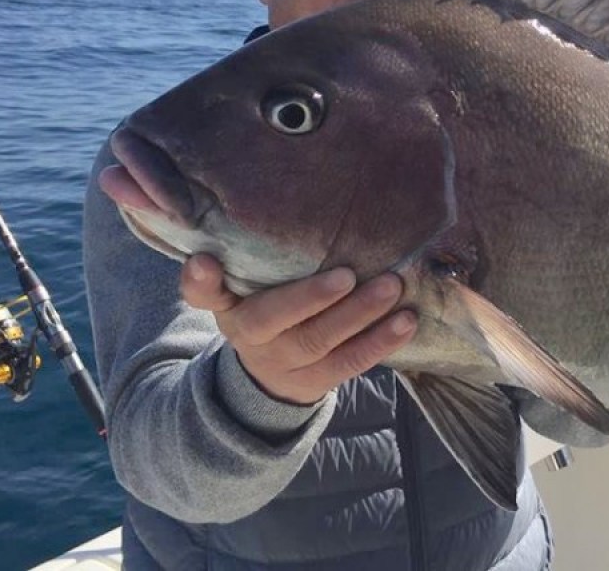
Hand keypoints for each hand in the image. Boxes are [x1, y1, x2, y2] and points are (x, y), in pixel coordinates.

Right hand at [180, 254, 416, 404]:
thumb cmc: (264, 311)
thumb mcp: (240, 291)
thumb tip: (232, 228)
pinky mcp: (319, 381)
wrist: (269, 378)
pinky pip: (351, 362)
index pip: (205, 294)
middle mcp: (252, 337)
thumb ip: (236, 266)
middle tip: (349, 273)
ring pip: (321, 340)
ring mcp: (287, 363)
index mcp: (230, 308)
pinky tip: (407, 321)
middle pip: (278, 318)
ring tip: (391, 288)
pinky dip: (381, 341)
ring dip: (360, 315)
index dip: (201, 281)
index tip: (204, 261)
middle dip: (313, 296)